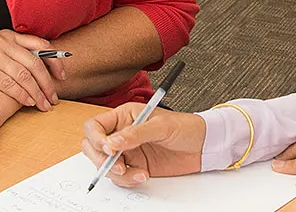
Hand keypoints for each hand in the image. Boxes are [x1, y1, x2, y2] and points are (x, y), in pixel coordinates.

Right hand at [0, 30, 67, 111]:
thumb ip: (11, 55)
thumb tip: (36, 70)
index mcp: (7, 35)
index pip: (39, 46)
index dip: (54, 62)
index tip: (62, 76)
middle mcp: (1, 41)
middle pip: (35, 63)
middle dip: (48, 83)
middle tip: (54, 98)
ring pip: (24, 75)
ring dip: (37, 92)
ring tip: (44, 105)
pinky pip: (8, 83)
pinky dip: (21, 94)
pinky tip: (27, 102)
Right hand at [79, 102, 204, 186]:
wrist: (203, 146)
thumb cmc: (185, 127)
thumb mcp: (161, 126)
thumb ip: (135, 134)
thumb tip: (112, 143)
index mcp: (123, 116)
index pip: (94, 126)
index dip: (96, 139)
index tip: (110, 150)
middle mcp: (121, 134)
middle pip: (93, 148)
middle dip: (102, 160)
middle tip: (120, 166)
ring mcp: (127, 152)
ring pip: (106, 166)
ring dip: (118, 174)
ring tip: (139, 173)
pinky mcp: (135, 166)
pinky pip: (120, 177)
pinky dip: (128, 180)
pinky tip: (144, 175)